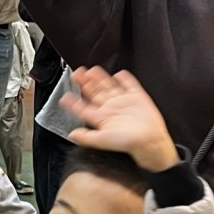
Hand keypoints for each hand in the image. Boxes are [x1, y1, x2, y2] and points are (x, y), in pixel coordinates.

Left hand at [61, 67, 177, 171]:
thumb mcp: (102, 140)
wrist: (149, 141)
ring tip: (90, 70)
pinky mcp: (136, 97)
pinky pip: (129, 84)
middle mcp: (111, 108)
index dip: (73, 102)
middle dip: (84, 83)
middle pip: (94, 92)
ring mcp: (123, 101)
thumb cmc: (128, 143)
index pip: (83, 108)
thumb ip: (86, 137)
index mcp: (101, 118)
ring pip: (108, 85)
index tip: (65, 97)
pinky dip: (124, 78)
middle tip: (76, 74)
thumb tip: (71, 135)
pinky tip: (119, 73)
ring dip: (99, 78)